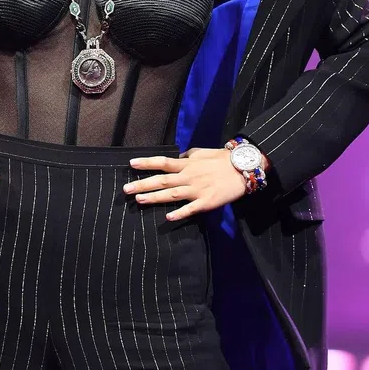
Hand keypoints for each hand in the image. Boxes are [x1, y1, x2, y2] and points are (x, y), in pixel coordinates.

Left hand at [123, 147, 247, 222]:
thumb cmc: (222, 159)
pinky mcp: (207, 202)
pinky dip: (179, 213)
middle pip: (162, 180)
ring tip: (139, 200)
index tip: (131, 164)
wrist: (243, 168)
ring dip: (155, 197)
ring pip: (172, 194)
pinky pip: (191, 208)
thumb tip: (178, 158)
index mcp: (187, 164)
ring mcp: (197, 190)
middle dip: (143, 184)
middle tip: (126, 190)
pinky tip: (168, 217)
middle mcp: (189, 176)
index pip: (163, 162)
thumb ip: (188, 156)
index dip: (147, 163)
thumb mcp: (202, 152)